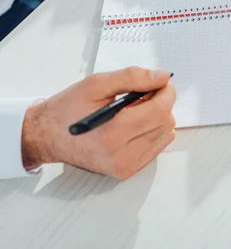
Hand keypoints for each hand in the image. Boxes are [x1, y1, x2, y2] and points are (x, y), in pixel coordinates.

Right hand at [21, 67, 176, 179]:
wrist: (46, 136)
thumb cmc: (68, 109)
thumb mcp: (95, 84)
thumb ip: (132, 77)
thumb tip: (162, 77)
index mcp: (112, 133)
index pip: (160, 110)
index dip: (166, 92)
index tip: (160, 82)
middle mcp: (121, 155)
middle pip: (165, 123)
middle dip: (160, 103)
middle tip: (141, 95)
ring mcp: (125, 166)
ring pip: (164, 135)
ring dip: (156, 118)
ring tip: (132, 111)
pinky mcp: (127, 170)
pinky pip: (156, 147)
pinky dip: (150, 131)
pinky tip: (132, 125)